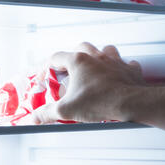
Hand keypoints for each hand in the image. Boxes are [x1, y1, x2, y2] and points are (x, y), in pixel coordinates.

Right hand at [20, 42, 144, 124]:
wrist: (129, 103)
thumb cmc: (100, 102)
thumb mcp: (66, 110)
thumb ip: (47, 113)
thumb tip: (34, 117)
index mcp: (79, 62)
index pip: (57, 57)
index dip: (48, 66)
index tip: (47, 75)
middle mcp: (97, 57)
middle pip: (81, 47)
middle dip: (74, 55)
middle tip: (70, 69)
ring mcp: (114, 61)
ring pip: (105, 50)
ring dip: (99, 57)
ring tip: (95, 68)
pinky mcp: (129, 69)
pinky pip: (126, 63)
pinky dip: (121, 68)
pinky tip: (118, 76)